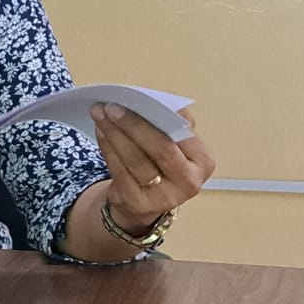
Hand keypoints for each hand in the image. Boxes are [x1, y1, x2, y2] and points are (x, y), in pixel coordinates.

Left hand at [90, 103, 214, 234]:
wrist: (145, 201)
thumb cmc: (160, 164)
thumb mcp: (174, 146)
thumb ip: (169, 124)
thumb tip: (149, 100)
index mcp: (202, 160)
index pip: (180, 134)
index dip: (156, 116)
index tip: (133, 99)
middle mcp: (189, 182)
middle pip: (159, 149)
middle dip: (133, 125)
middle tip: (111, 107)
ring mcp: (164, 197)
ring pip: (136, 160)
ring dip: (115, 134)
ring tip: (100, 116)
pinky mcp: (138, 204)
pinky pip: (120, 171)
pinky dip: (107, 148)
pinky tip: (101, 133)